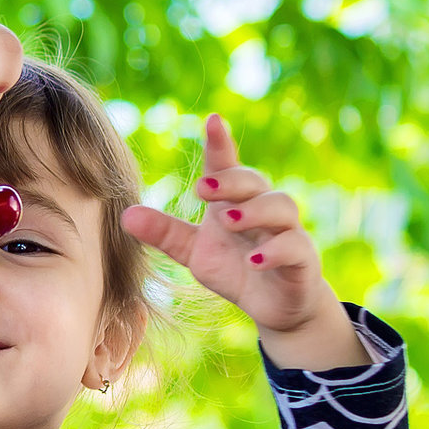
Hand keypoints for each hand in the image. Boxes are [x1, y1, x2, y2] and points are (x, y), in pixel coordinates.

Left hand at [122, 115, 366, 367]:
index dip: (220, 143)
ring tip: (227, 220)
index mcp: (234, 202)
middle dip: (231, 180)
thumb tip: (125, 214)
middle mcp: (263, 210)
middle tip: (202, 188)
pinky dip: (276, 251)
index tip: (212, 120)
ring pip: (281, 207)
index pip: (226, 166)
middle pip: (255, 181)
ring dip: (254, 210)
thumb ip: (165, 233)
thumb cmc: (236, 269)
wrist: (276, 308)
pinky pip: (295, 247)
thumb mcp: (193, 252)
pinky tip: (254, 261)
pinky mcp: (303, 261)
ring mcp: (287, 233)